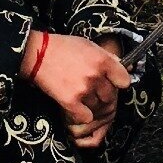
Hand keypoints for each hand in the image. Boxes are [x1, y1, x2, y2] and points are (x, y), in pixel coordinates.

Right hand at [22, 31, 130, 149]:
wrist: (37, 54)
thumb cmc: (62, 47)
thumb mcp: (88, 45)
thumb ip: (106, 56)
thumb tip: (122, 65)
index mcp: (102, 60)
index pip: (124, 80)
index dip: (118, 82)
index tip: (111, 82)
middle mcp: (95, 76)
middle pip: (110, 96)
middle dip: (103, 94)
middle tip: (92, 90)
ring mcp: (83, 90)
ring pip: (98, 107)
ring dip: (91, 104)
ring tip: (81, 96)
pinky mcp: (70, 102)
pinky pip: (86, 117)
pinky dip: (81, 115)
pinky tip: (75, 106)